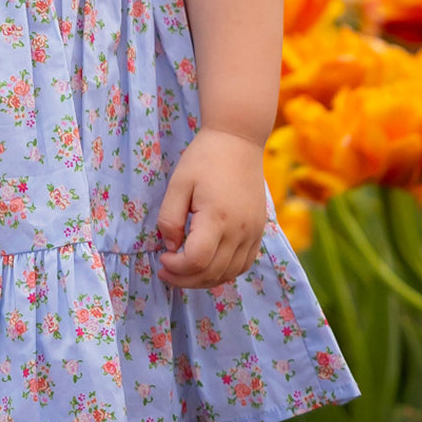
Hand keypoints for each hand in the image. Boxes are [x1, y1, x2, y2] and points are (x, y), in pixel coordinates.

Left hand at [155, 126, 267, 290]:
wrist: (239, 141)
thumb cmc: (204, 158)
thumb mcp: (178, 183)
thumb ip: (170, 218)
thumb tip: (172, 247)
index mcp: (218, 217)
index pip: (198, 260)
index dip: (177, 267)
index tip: (162, 258)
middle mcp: (240, 230)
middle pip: (213, 273)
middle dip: (185, 279)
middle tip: (166, 272)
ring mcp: (253, 233)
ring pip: (230, 274)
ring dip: (204, 280)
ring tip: (184, 272)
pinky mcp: (259, 231)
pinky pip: (243, 264)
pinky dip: (224, 272)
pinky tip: (207, 265)